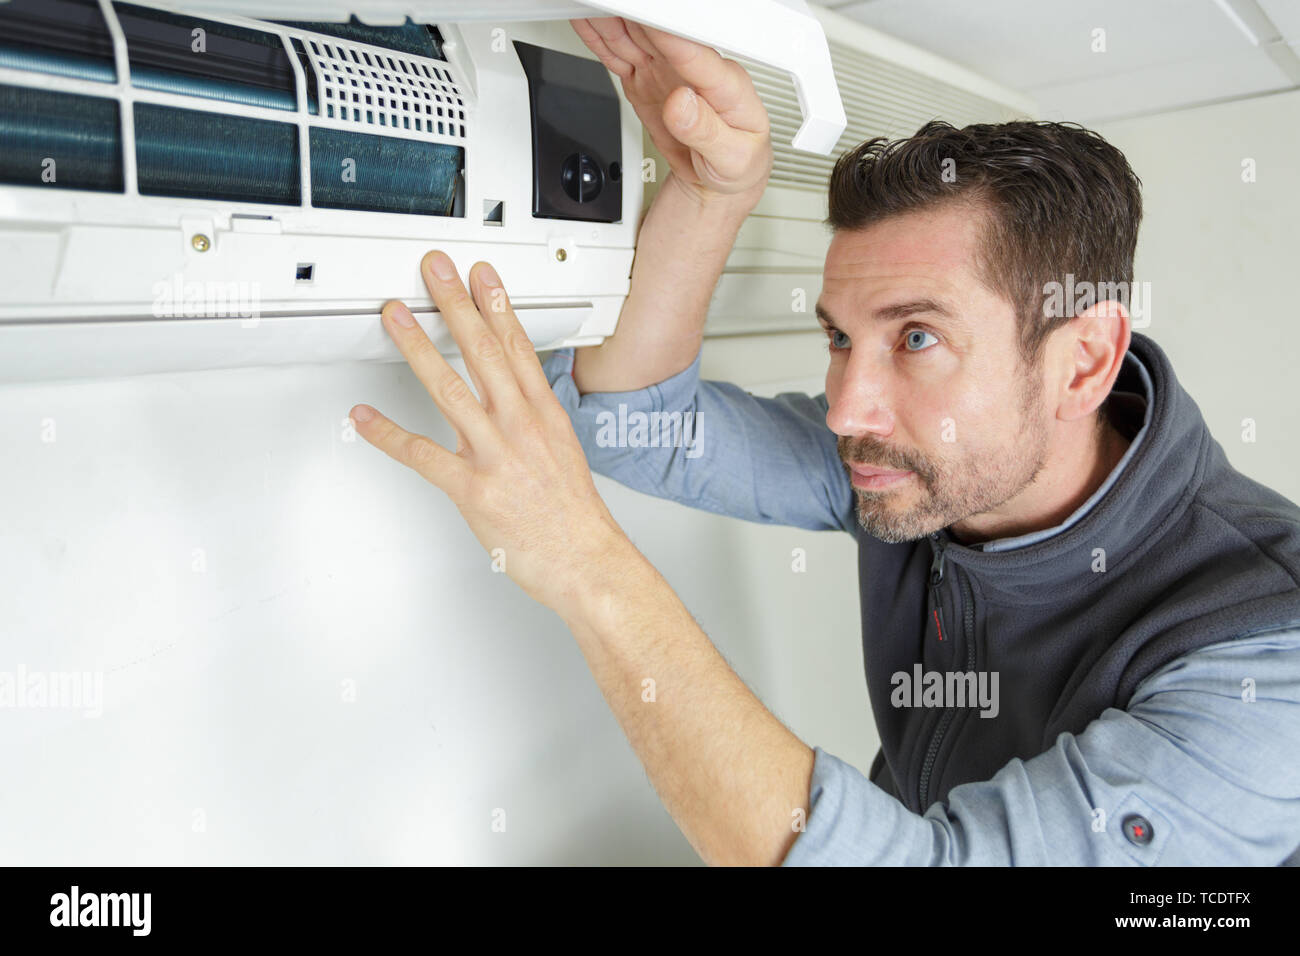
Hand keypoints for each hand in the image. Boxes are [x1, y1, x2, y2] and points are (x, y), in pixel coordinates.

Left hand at [349, 251, 629, 613]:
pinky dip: (387, 435)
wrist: (586, 561)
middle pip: (484, 353)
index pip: (518, 347)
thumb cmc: (575, 517)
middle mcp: (520, 427)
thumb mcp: (564, 454)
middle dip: (457, 306)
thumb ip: (536, 422)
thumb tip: (519, 402)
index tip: (482, 276)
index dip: (497, 305)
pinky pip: (422, 455)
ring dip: (418, 348)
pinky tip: (365, 416)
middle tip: (435, 273)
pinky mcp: (473, 489)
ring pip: (450, 390)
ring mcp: (495, 456)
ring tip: (396, 318)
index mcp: (544, 416)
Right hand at [571, 17, 771, 208]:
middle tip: (609, 6)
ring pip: (634, 39)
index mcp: (724, 83)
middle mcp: (692, 70)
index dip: (669, 34)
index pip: (695, 52)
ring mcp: (666, 73)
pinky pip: (618, 58)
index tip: (646, 18)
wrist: (717, 178)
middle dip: (635, 16)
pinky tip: (586, 22)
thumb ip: (707, 131)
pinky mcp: (645, 82)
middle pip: (659, 34)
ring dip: (612, 20)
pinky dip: (600, 41)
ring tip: (589, 6)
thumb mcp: (733, 158)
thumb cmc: (738, 163)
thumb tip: (682, 103)